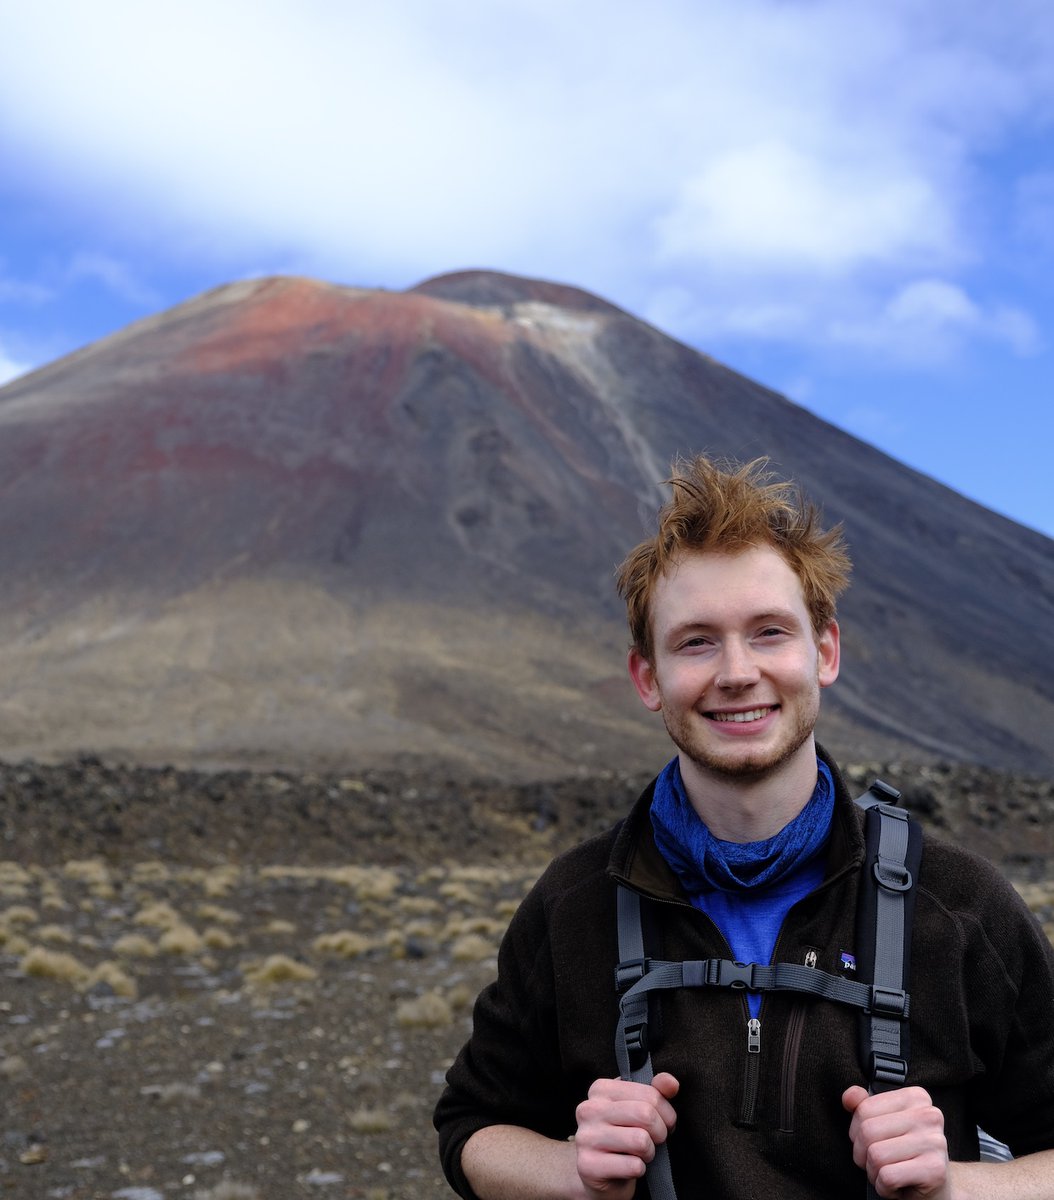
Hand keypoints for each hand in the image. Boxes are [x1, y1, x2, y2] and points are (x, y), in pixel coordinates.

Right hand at [573, 1072, 679, 1198]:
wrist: (596, 1173)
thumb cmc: (622, 1135)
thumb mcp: (638, 1107)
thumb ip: (657, 1091)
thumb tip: (671, 1083)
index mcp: (601, 1089)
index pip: (650, 1094)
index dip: (666, 1112)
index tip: (661, 1122)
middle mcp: (588, 1109)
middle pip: (646, 1115)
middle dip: (660, 1132)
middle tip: (654, 1140)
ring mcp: (586, 1137)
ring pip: (641, 1141)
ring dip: (649, 1152)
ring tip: (640, 1153)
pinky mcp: (588, 1165)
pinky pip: (633, 1166)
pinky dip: (639, 1169)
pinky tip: (628, 1166)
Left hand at [843, 1084, 950, 1198]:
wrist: (935, 1189)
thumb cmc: (906, 1154)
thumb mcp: (884, 1124)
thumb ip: (863, 1105)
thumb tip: (849, 1097)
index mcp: (916, 1097)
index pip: (865, 1108)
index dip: (857, 1131)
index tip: (871, 1142)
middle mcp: (929, 1115)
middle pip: (868, 1131)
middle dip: (863, 1154)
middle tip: (877, 1162)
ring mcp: (934, 1142)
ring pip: (876, 1155)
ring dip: (873, 1172)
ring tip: (887, 1173)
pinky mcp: (935, 1170)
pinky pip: (888, 1177)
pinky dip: (884, 1187)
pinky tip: (896, 1186)